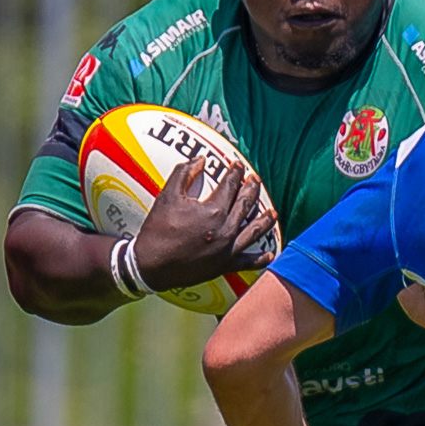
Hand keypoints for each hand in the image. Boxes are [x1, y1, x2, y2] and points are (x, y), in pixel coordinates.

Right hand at [133, 157, 276, 291]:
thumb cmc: (158, 230)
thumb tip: (200, 159)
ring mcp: (228, 249)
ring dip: (264, 220)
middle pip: (246, 205)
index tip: (238, 166)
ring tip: (273, 213)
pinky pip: (249, 262)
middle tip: (255, 180)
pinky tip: (270, 253)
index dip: (235, 173)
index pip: (230, 186)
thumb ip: (183, 174)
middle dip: (252, 189)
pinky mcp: (225, 266)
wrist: (151, 266)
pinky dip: (261, 258)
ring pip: (254, 231)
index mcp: (214, 211)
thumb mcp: (167, 196)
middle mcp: (226, 229)